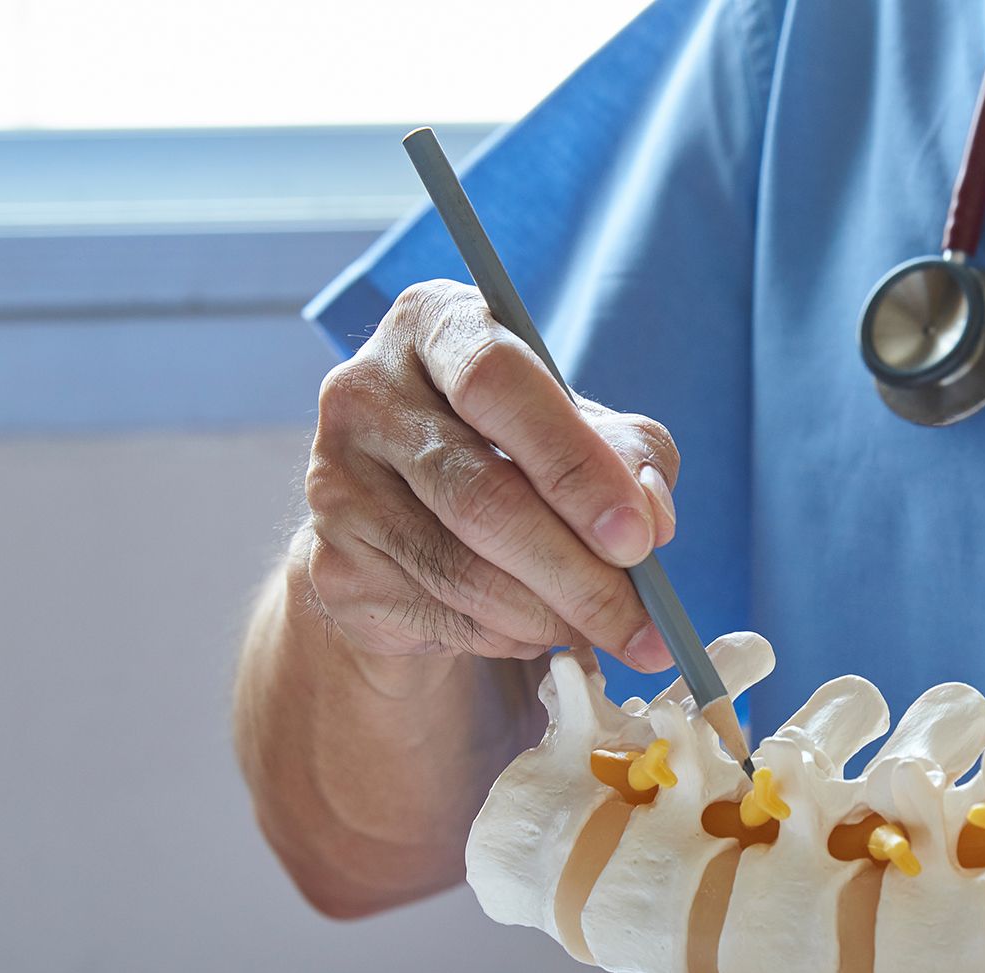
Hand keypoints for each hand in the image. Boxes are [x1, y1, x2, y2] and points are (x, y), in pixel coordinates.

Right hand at [301, 280, 678, 669]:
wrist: (413, 517)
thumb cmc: (515, 452)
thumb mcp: (583, 429)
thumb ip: (630, 456)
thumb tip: (651, 518)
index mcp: (433, 324)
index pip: (495, 382)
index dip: (573, 465)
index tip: (636, 537)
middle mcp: (364, 393)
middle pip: (481, 495)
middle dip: (578, 572)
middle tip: (640, 620)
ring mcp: (335, 483)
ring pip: (463, 571)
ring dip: (551, 616)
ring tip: (605, 629)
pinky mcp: (333, 567)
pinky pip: (442, 616)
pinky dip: (511, 636)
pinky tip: (539, 626)